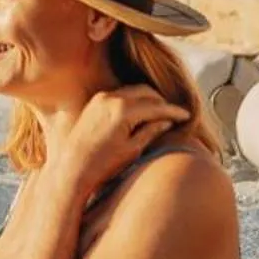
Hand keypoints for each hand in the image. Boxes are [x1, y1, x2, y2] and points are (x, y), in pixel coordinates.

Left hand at [44, 86, 186, 192]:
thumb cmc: (103, 164)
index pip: (156, 106)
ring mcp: (100, 98)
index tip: (186, 116)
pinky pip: (120, 94)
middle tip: (174, 114)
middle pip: (146, 91)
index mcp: (123, 110)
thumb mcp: (132, 149)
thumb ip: (151, 131)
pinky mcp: (94, 102)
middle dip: (162, 101)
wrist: (72, 168)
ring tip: (160, 114)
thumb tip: (166, 121)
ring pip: (133, 90)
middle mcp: (110, 98)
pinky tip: (141, 113)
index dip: (173, 111)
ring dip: (148, 99)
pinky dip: (134, 100)